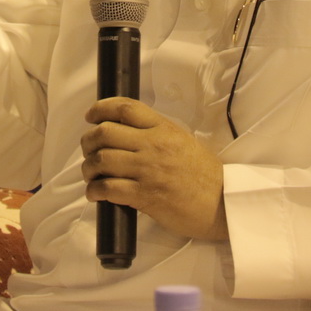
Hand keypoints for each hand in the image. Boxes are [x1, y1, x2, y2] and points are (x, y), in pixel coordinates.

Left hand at [81, 98, 228, 241]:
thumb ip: (155, 133)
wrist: (221, 203)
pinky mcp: (145, 196)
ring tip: (90, 174)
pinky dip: (94, 191)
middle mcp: (153, 145)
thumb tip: (123, 132)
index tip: (90, 115)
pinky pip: (109, 189)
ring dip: (88, 167)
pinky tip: (95, 193)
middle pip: (105, 132)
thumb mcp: (182, 140)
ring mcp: (148, 170)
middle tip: (88, 150)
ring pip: (102, 160)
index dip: (101, 108)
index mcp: (163, 128)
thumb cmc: (203, 173)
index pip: (125, 108)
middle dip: (88, 141)